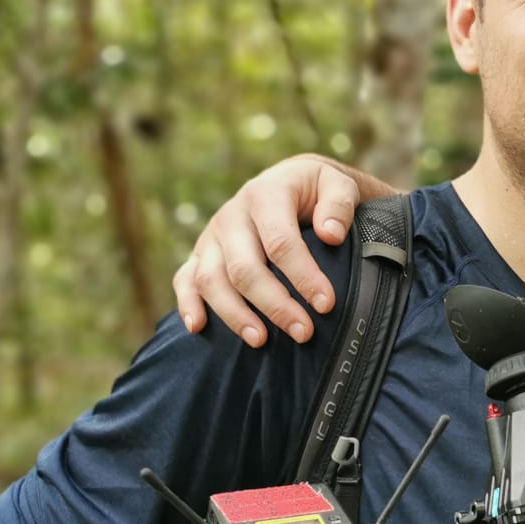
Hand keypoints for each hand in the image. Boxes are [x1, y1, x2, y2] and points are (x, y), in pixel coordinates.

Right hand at [173, 155, 365, 346]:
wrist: (290, 182)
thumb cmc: (318, 190)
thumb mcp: (337, 184)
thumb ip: (339, 204)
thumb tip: (331, 234)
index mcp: (265, 195)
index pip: (280, 242)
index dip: (303, 276)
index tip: (326, 304)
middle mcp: (232, 216)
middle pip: (245, 268)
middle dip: (274, 305)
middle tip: (303, 332)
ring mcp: (212, 236)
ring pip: (212, 280)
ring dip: (235, 314)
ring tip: (261, 341)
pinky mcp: (201, 253)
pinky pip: (185, 279)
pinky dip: (187, 303)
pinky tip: (198, 328)